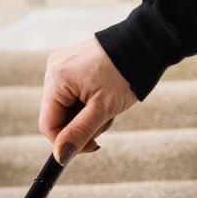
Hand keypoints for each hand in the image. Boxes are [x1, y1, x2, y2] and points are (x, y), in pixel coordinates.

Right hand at [40, 37, 138, 164]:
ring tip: (108, 105)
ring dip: (85, 114)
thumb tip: (62, 157)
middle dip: (80, 125)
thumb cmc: (127, 71)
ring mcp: (63, 65)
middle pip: (57, 115)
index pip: (48, 125)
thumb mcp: (104, 108)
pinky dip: (87, 101)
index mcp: (57, 79)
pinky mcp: (73, 64)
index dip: (65, 142)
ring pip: (66, 106)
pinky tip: (103, 95)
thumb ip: (80, 133)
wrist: (148, 40)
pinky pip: (72, 93)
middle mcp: (54, 69)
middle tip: (105, 121)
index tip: (89, 146)